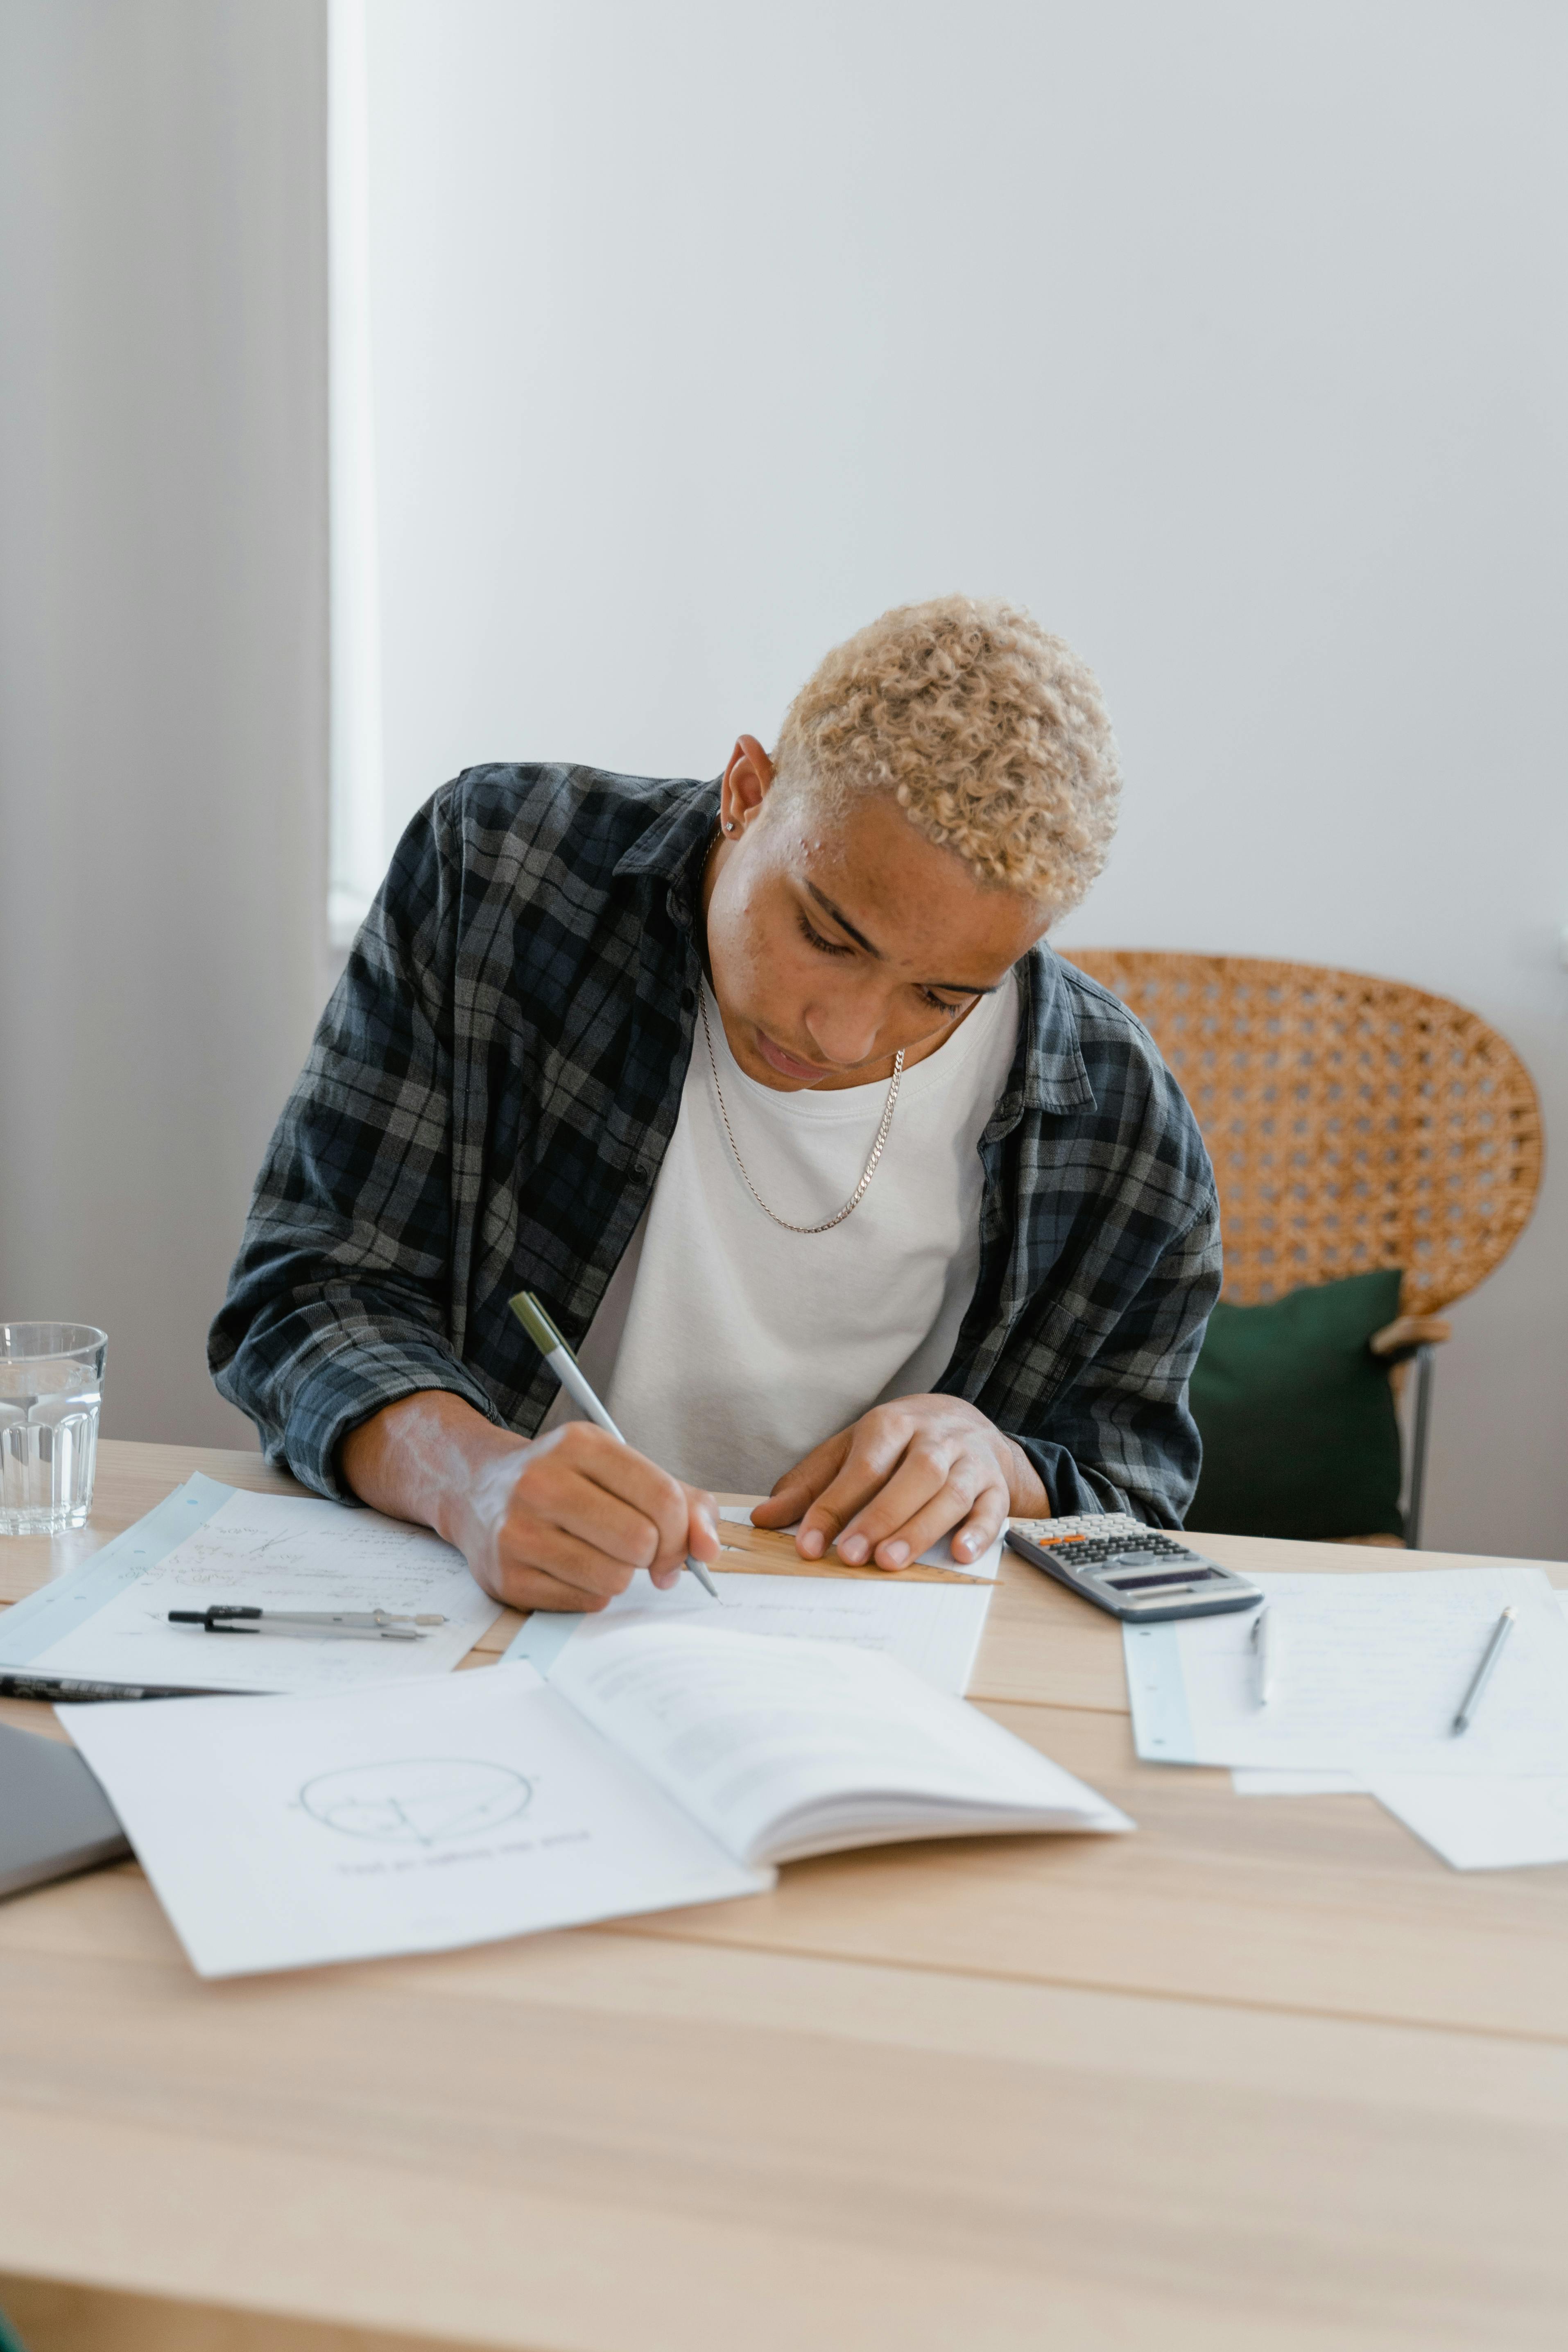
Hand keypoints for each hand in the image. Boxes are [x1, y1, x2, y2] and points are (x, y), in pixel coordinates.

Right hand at [457, 1422, 720, 1611]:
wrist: (477, 1490)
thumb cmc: (566, 1482)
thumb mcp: (621, 1470)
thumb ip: (682, 1503)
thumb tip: (709, 1550)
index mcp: (580, 1444)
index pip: (662, 1498)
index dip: (684, 1532)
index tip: (678, 1544)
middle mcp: (542, 1482)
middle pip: (640, 1541)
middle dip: (653, 1555)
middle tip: (640, 1553)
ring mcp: (518, 1531)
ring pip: (614, 1578)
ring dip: (621, 1575)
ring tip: (600, 1555)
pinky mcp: (506, 1576)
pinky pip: (584, 1602)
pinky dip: (591, 1592)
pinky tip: (572, 1569)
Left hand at [749, 1395, 1049, 1570]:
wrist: (968, 1424)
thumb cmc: (899, 1445)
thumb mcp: (851, 1450)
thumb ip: (810, 1484)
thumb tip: (763, 1517)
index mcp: (891, 1425)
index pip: (862, 1466)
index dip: (833, 1506)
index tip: (809, 1545)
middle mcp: (934, 1440)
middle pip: (911, 1476)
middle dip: (880, 1517)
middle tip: (851, 1556)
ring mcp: (969, 1462)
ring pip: (949, 1493)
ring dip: (920, 1529)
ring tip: (891, 1562)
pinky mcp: (996, 1486)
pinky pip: (991, 1509)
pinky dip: (978, 1532)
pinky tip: (960, 1555)